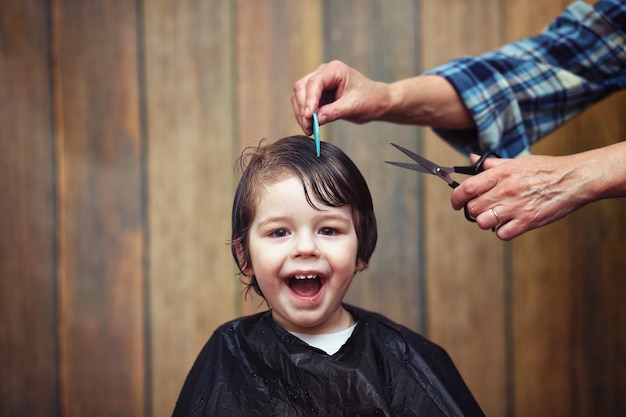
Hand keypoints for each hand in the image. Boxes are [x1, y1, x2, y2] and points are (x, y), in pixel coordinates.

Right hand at [291, 60, 390, 134]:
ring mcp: (319, 84)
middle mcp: (324, 73)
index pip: (314, 82)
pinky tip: (310, 126)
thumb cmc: (369, 99)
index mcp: (334, 70)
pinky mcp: (318, 94)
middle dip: (302, 108)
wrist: (376, 101)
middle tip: (308, 127)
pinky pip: (304, 103)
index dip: (309, 100)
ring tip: (309, 129)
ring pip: (299, 96)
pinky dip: (304, 115)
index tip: (308, 117)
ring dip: (301, 113)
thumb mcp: (354, 106)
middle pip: (302, 87)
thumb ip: (334, 112)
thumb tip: (316, 119)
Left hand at [451, 152, 611, 239]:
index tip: (456, 202)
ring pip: (483, 222)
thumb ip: (492, 164)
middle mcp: (506, 190)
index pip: (467, 188)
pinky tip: (509, 224)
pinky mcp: (528, 221)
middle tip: (482, 208)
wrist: (575, 179)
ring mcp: (516, 207)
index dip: (456, 198)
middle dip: (474, 210)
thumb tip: (472, 160)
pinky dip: (502, 231)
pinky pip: (502, 234)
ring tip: (496, 216)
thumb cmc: (546, 169)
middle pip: (473, 208)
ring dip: (486, 221)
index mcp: (501, 173)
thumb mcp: (517, 161)